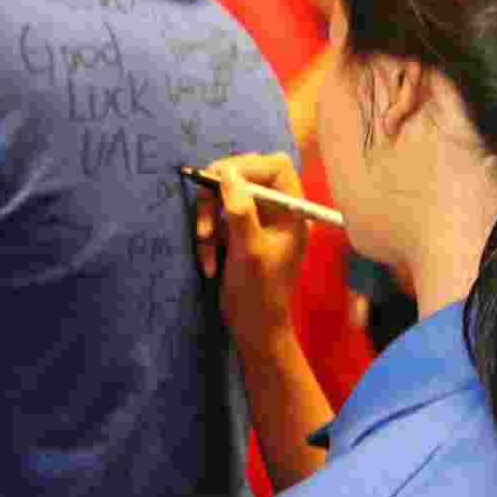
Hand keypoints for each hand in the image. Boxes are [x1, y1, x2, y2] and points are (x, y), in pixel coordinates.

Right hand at [195, 153, 309, 344]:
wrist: (254, 329)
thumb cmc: (258, 294)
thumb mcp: (248, 251)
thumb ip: (240, 210)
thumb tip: (228, 172)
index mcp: (292, 211)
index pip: (274, 167)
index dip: (245, 166)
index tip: (217, 179)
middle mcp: (278, 210)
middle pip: (245, 176)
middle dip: (218, 196)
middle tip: (204, 220)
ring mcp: (258, 220)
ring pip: (226, 197)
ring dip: (209, 220)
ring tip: (205, 248)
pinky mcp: (240, 231)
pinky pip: (218, 217)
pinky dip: (208, 236)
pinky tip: (210, 262)